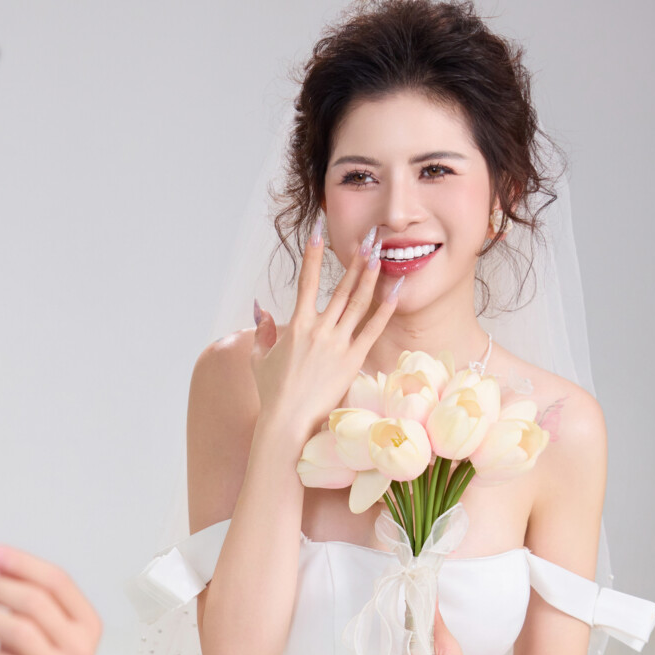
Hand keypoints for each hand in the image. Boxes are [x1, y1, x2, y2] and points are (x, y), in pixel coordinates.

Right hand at [252, 229, 401, 452]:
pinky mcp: (352, 361)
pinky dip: (385, 308)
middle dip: (356, 259)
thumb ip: (262, 331)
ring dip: (371, 276)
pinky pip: (372, 330)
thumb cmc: (272, 394)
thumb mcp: (259, 360)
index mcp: (297, 326)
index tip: (318, 231)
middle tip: (369, 237)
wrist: (287, 423)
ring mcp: (337, 345)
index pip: (306, 281)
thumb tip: (262, 309)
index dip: (313, 254)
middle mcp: (319, 330)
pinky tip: (396, 290)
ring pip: (358, 303)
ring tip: (382, 254)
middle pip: (341, 287)